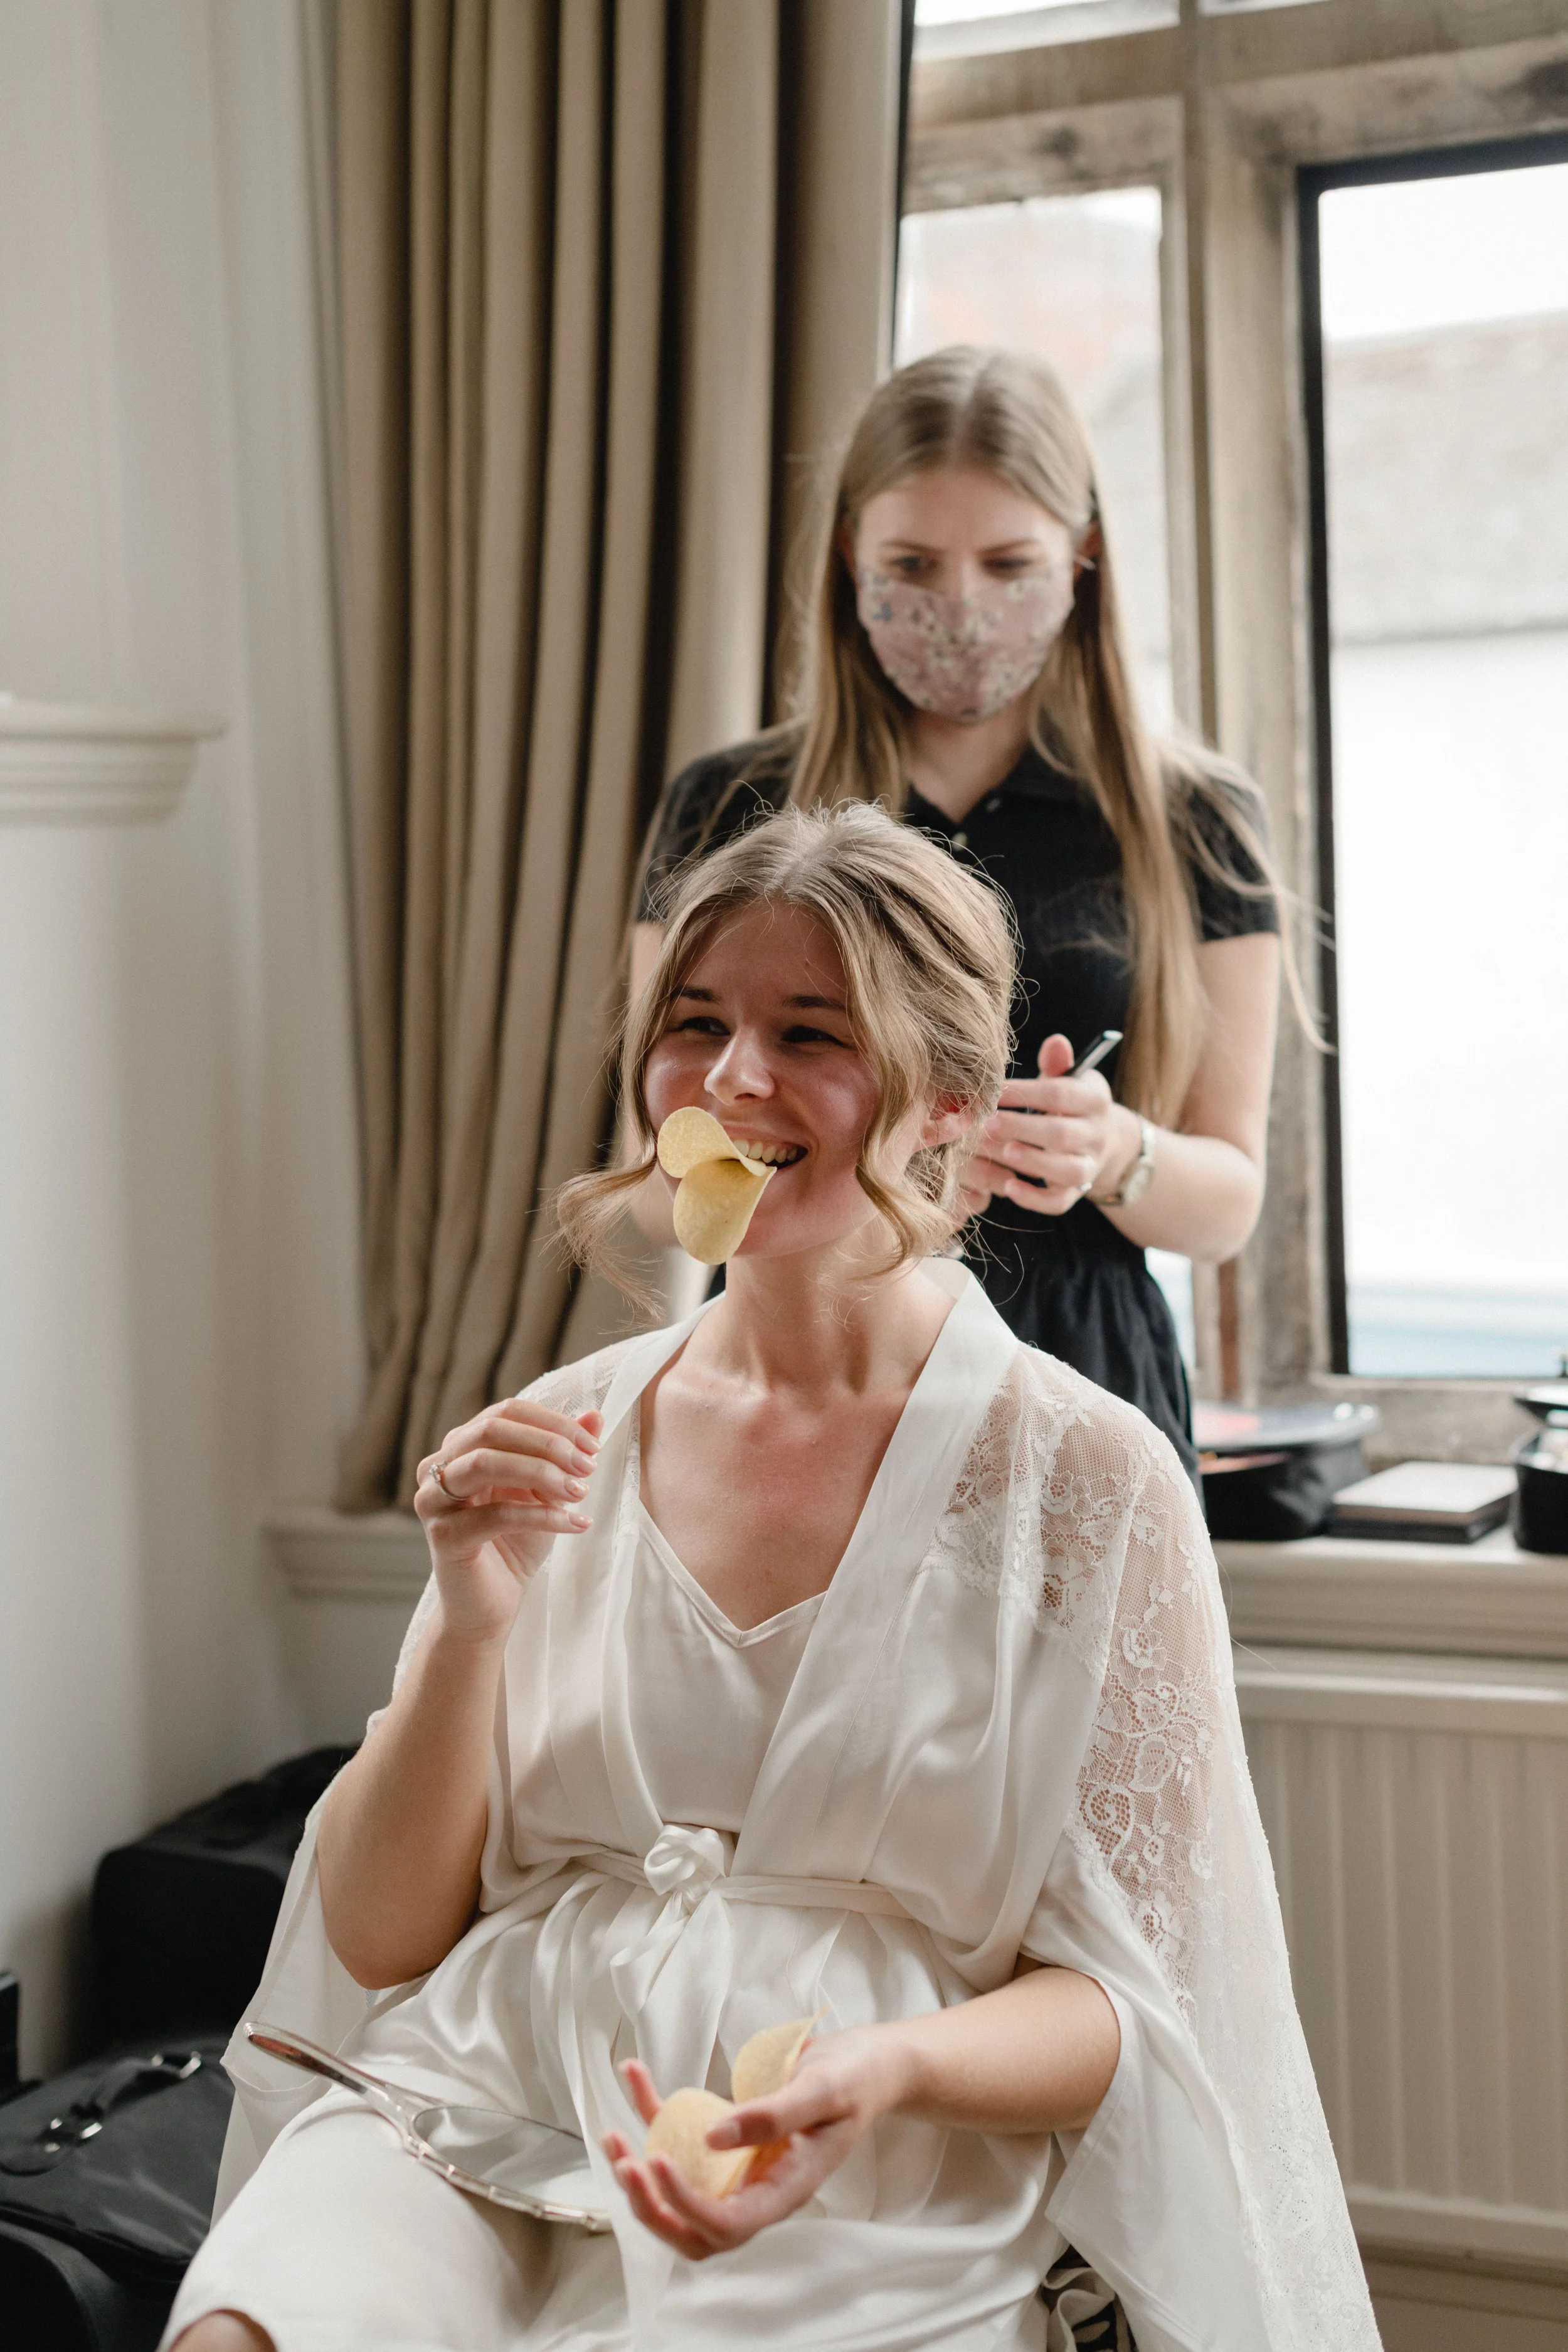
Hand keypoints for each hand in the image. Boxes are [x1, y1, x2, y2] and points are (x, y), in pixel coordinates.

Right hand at [414, 1401, 602, 1645]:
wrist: (491, 1605)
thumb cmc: (516, 1544)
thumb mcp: (546, 1492)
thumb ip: (564, 1453)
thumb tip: (595, 1416)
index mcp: (462, 1447)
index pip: (506, 1412)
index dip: (551, 1422)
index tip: (591, 1444)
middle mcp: (439, 1467)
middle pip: (491, 1430)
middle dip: (548, 1443)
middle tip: (587, 1465)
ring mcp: (434, 1501)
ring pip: (485, 1463)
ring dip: (542, 1472)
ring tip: (580, 1491)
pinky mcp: (444, 1537)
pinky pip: (496, 1515)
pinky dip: (542, 1516)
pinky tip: (575, 1523)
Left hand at [603, 2027, 909, 2260]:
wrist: (865, 2064)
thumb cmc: (854, 2079)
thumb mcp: (823, 2090)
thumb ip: (774, 2115)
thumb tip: (714, 2138)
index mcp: (786, 2188)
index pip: (728, 2223)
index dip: (686, 2204)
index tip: (657, 2161)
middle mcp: (757, 2186)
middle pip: (694, 2229)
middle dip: (651, 2206)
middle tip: (624, 2162)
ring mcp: (739, 2165)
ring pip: (679, 2192)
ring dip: (640, 2171)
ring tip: (613, 2135)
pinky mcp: (726, 2135)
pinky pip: (681, 2135)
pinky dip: (651, 2111)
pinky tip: (634, 2073)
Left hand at [967, 1034, 1132, 1218]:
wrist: (1102, 1140)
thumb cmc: (1069, 1104)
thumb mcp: (1068, 1080)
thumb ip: (1058, 1064)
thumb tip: (1055, 1041)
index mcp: (1094, 1100)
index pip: (1061, 1094)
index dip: (1027, 1092)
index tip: (994, 1091)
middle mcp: (1097, 1134)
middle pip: (1062, 1133)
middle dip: (1023, 1128)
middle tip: (988, 1124)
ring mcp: (1089, 1166)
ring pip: (1067, 1170)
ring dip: (1034, 1162)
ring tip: (1004, 1152)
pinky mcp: (1077, 1192)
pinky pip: (1061, 1202)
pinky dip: (1036, 1198)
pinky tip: (1009, 1187)